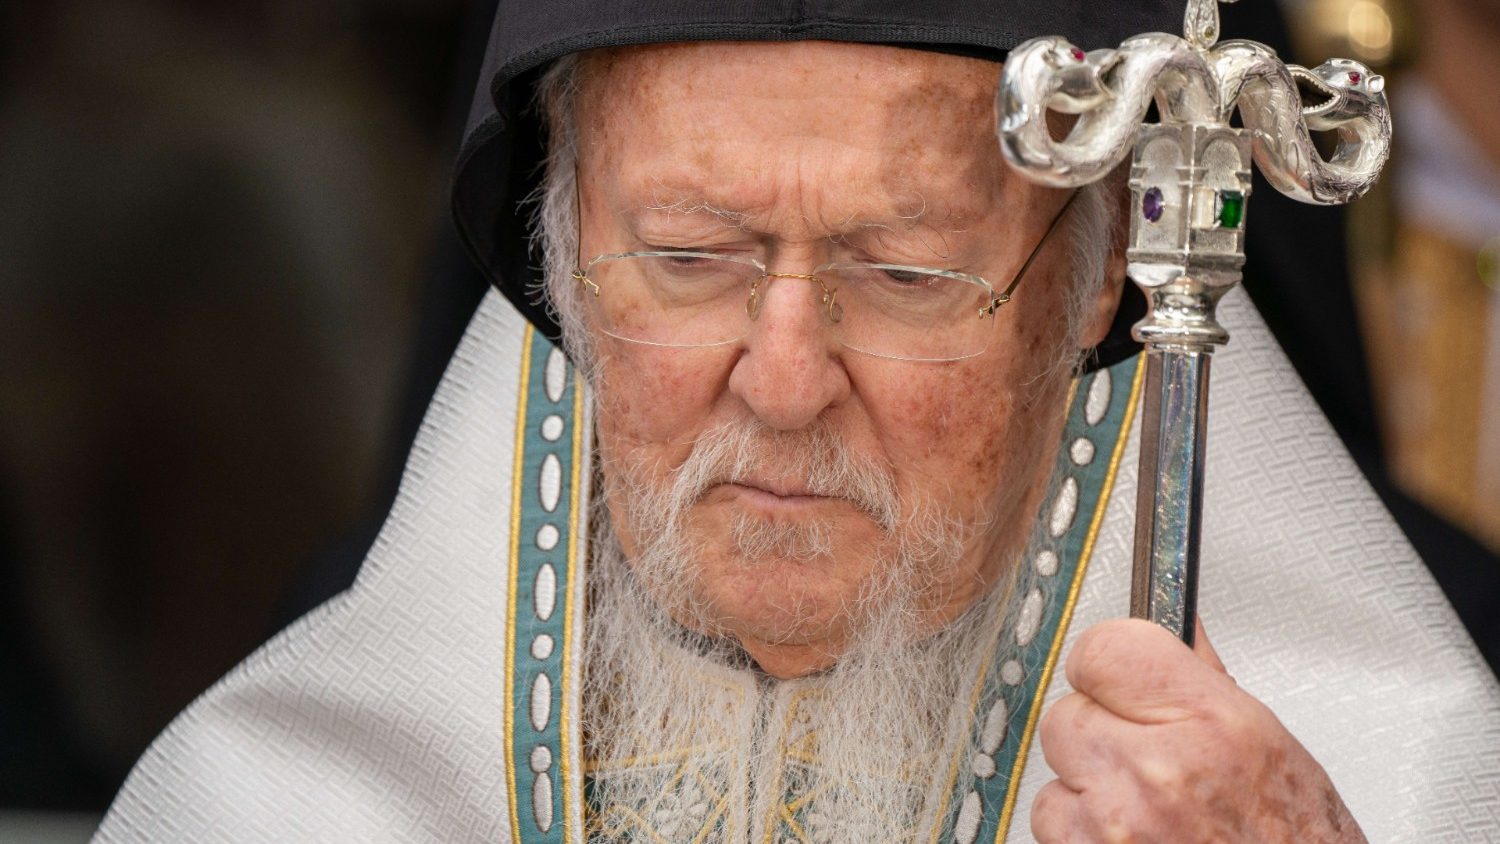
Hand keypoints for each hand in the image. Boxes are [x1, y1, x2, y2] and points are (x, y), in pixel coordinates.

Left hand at [1031, 618, 1363, 842]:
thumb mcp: (1272, 750)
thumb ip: (1207, 679)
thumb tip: (1178, 620)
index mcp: (1214, 727)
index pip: (1104, 648)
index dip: (1106, 664)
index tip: (1118, 681)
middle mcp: (1160, 771)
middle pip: (1068, 711)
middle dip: (1099, 733)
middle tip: (1144, 761)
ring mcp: (1117, 822)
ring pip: (1055, 772)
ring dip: (1086, 789)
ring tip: (1147, 812)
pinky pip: (1052, 824)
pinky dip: (1080, 833)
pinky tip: (1132, 839)